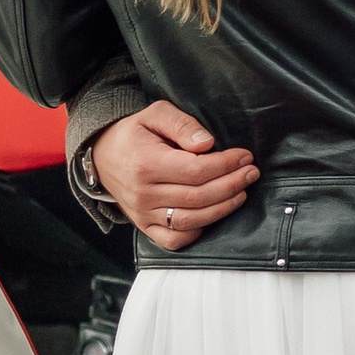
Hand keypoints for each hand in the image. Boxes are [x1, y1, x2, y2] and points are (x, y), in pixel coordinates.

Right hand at [89, 100, 257, 249]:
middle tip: (251, 173)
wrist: (103, 155)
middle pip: (198, 196)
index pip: (196, 170)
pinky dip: (197, 232)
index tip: (245, 156)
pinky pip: (174, 240)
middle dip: (231, 185)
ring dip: (223, 208)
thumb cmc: (134, 133)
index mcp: (146, 164)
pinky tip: (213, 214)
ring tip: (241, 192)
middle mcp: (143, 193)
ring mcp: (143, 214)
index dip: (226, 165)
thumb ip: (182, 124)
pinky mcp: (144, 226)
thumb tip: (207, 144)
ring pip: (191, 220)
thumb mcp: (155, 114)